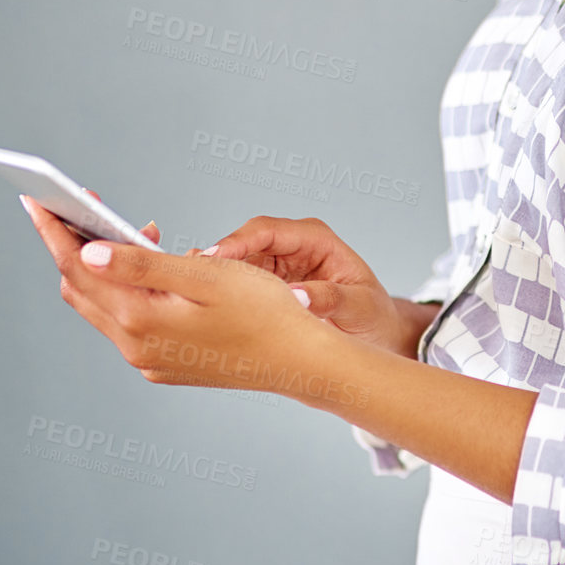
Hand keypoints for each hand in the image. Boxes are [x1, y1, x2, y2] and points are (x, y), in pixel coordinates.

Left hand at [20, 197, 347, 400]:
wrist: (300, 360)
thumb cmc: (264, 311)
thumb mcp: (205, 275)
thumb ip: (142, 265)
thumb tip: (88, 252)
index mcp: (140, 320)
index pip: (78, 267)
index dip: (54, 229)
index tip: (36, 198)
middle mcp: (136, 346)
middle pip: (81, 288)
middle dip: (71, 244)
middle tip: (76, 205)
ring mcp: (149, 359)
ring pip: (102, 307)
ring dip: (102, 268)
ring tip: (131, 232)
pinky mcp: (164, 363)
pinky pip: (128, 322)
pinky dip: (126, 291)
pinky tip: (154, 270)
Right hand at [202, 214, 425, 355]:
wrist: (375, 334)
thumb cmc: (372, 316)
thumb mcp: (359, 308)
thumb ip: (330, 298)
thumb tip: (297, 296)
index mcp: (316, 240)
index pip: (268, 230)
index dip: (237, 241)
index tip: (214, 258)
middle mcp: (292, 246)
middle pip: (243, 242)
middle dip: (217, 259)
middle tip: (190, 278)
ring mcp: (277, 264)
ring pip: (235, 262)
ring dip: (214, 276)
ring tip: (188, 293)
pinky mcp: (266, 285)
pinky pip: (238, 281)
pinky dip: (221, 291)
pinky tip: (201, 305)